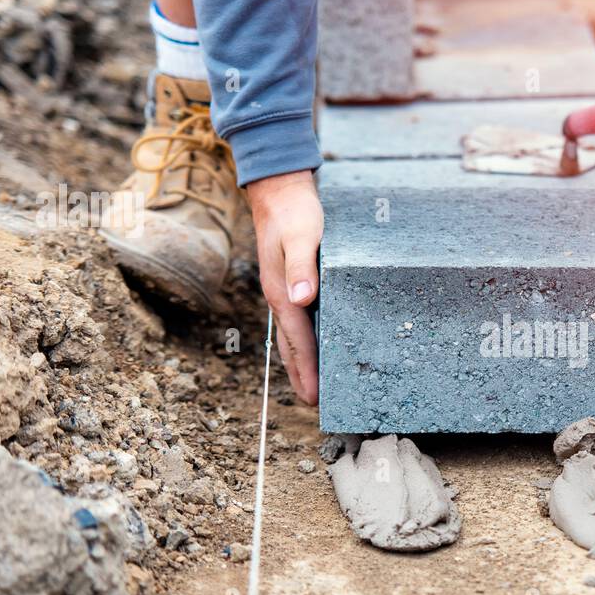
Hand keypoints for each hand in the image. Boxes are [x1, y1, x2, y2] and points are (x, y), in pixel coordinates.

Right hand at [247, 170, 323, 404]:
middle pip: (290, 346)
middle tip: (313, 404)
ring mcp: (284, 291)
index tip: (313, 398)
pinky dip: (303, 340)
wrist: (279, 190)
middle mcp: (281, 297)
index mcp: (282, 292)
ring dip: (300, 361)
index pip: (297, 340)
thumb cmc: (296, 212)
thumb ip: (303, 267)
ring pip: (291, 336)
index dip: (306, 370)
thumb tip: (300, 300)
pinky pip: (296, 321)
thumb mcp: (303, 236)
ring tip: (311, 385)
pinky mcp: (291, 283)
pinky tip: (315, 346)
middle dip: (301, 375)